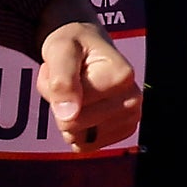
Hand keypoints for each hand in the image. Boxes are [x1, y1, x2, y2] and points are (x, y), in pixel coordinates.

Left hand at [37, 14, 143, 152]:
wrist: (83, 42)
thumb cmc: (72, 43)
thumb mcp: (59, 51)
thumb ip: (62, 82)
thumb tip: (68, 116)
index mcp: (122, 78)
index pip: (73, 112)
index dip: (54, 92)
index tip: (62, 69)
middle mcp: (132, 99)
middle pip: (74, 126)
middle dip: (58, 104)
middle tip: (65, 79)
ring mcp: (129, 116)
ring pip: (78, 136)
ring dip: (64, 115)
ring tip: (72, 88)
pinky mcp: (122, 128)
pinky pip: (85, 144)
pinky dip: (76, 128)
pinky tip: (80, 104)